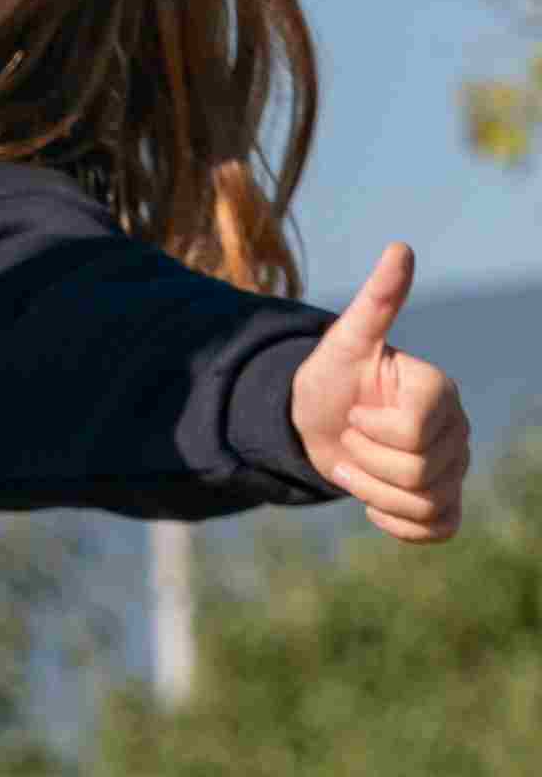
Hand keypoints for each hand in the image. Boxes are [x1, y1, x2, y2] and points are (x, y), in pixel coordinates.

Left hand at [291, 243, 467, 542]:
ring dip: (372, 492)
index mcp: (440, 391)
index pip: (413, 433)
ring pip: (424, 504)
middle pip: (416, 473)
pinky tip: (373, 500)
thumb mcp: (343, 341)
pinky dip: (397, 524)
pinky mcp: (443, 502)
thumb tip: (400, 247)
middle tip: (349, 440)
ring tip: (355, 466)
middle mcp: (457, 429)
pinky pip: (437, 529)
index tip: (354, 413)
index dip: (369, 430)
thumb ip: (376, 301)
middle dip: (364, 461)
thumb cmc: (331, 377)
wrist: (318, 420)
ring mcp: (454, 468)